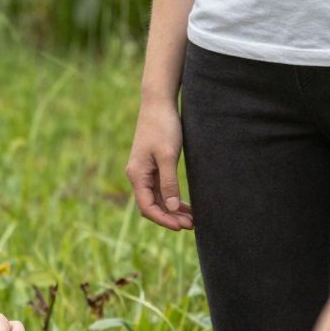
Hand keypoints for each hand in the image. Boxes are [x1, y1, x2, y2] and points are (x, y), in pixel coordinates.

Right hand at [126, 96, 192, 230]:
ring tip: (192, 219)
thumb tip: (171, 207)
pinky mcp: (153, 166)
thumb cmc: (163, 126)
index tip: (180, 227)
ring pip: (158, 199)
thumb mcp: (168, 155)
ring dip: (173, 210)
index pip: (147, 206)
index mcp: (137, 174)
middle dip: (170, 217)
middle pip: (152, 206)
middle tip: (191, 225)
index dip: (163, 219)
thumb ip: (169, 182)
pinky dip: (172, 199)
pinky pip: (161, 189)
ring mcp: (145, 172)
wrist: (159, 103)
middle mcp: (138, 176)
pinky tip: (185, 206)